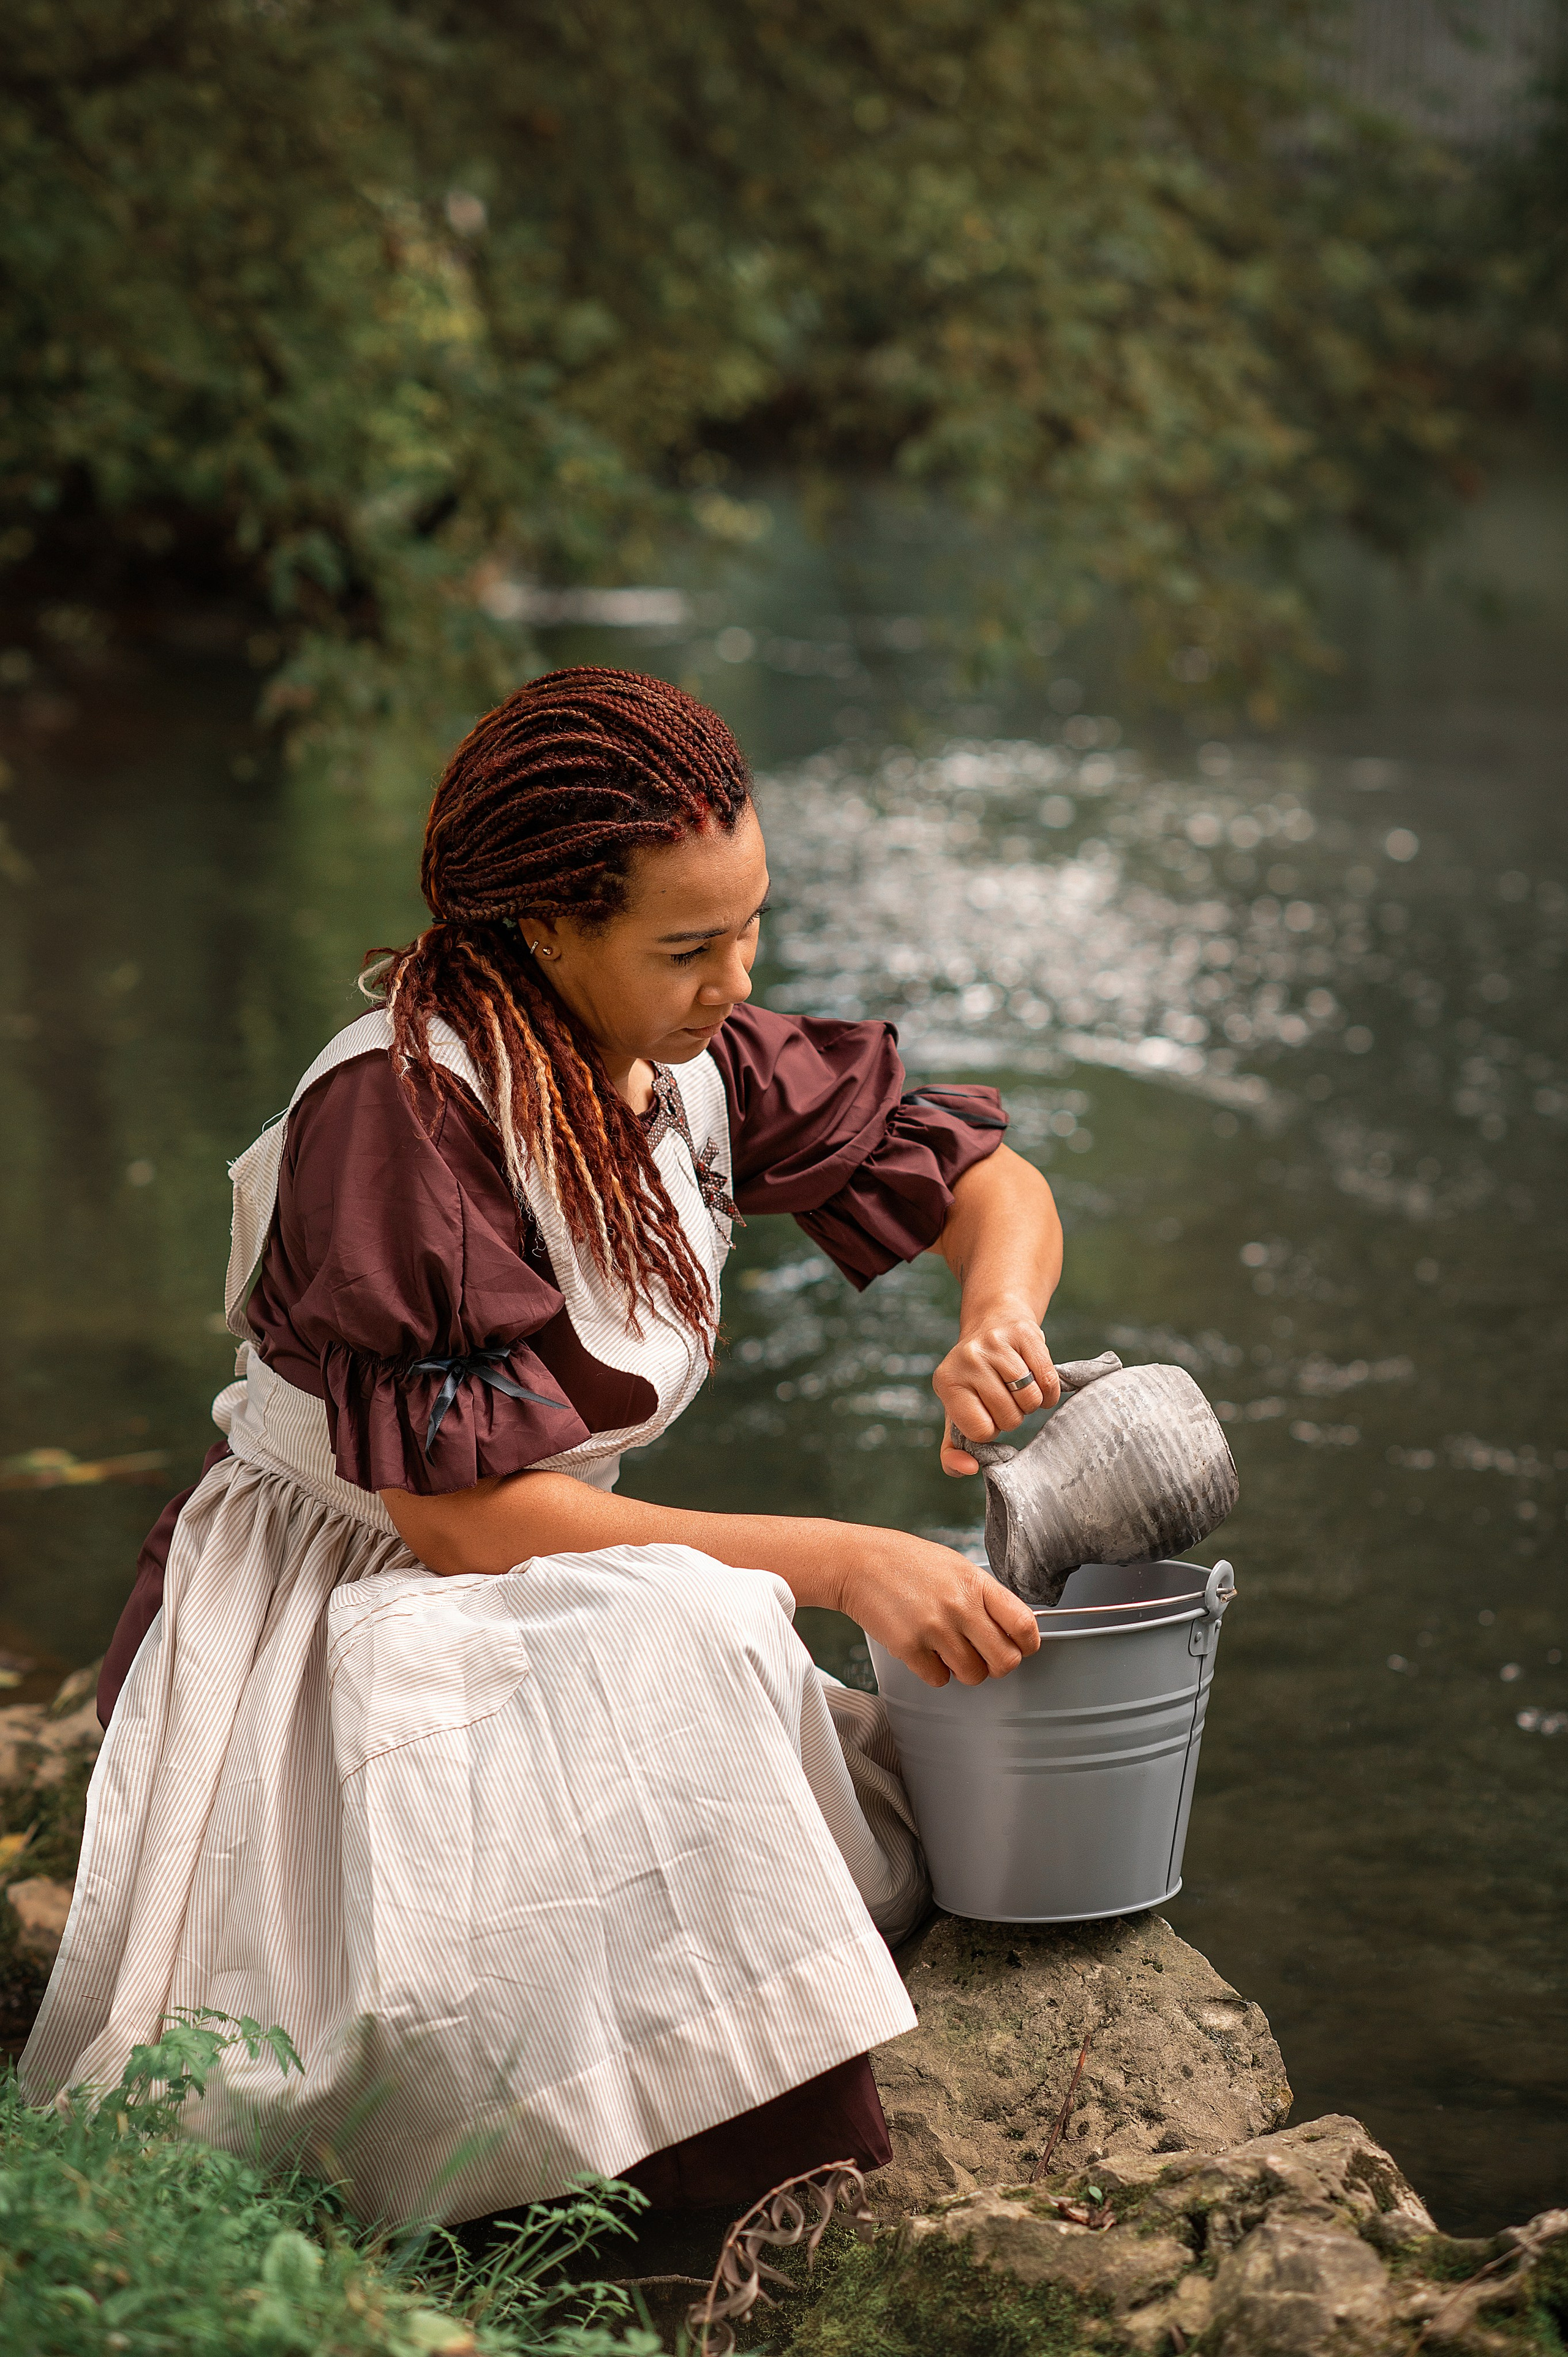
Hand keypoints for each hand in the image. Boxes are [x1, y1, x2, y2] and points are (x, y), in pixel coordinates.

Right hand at [838, 1527, 1040, 1687]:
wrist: (856, 1563)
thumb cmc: (904, 1562)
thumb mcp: (954, 1566)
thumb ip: (982, 1595)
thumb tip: (1010, 1626)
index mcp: (976, 1583)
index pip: (1024, 1624)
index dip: (1028, 1644)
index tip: (1021, 1646)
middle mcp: (959, 1606)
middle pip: (1005, 1661)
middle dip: (997, 1665)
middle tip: (984, 1656)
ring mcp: (934, 1628)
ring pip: (973, 1675)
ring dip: (963, 1669)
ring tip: (947, 1648)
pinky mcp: (909, 1648)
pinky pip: (938, 1679)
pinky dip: (933, 1671)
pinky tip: (924, 1649)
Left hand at [933, 1302, 1059, 1474]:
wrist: (993, 1322)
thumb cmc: (976, 1380)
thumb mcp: (957, 1412)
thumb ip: (953, 1450)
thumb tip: (969, 1468)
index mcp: (947, 1382)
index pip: (980, 1431)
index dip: (991, 1429)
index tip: (988, 1414)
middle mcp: (967, 1359)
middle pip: (1008, 1418)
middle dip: (1012, 1415)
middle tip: (1005, 1397)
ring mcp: (995, 1344)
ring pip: (1030, 1401)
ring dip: (1031, 1404)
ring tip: (1019, 1389)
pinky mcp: (1024, 1333)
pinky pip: (1048, 1382)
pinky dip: (1049, 1393)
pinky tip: (1037, 1383)